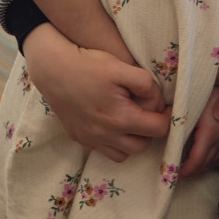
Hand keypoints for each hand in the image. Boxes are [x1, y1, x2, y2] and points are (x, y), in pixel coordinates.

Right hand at [23, 23, 170, 162]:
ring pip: (123, 154)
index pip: (158, 130)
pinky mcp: (79, 138)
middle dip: (150, 130)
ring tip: (131, 118)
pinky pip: (103, 150)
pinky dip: (113, 142)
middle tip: (148, 110)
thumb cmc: (89, 65)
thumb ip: (146, 84)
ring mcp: (91, 140)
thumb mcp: (122, 67)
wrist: (53, 69)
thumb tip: (157, 101)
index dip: (166, 116)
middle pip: (142, 145)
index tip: (165, 105)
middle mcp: (106, 136)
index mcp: (121, 119)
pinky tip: (111, 122)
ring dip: (132, 140)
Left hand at [179, 85, 218, 179]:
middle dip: (193, 171)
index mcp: (209, 134)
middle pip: (207, 163)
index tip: (176, 174)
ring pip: (216, 160)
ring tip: (192, 169)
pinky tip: (209, 160)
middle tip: (180, 173)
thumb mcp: (191, 103)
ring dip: (203, 167)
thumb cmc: (210, 89)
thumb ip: (180, 118)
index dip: (187, 170)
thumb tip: (165, 128)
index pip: (197, 160)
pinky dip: (215, 161)